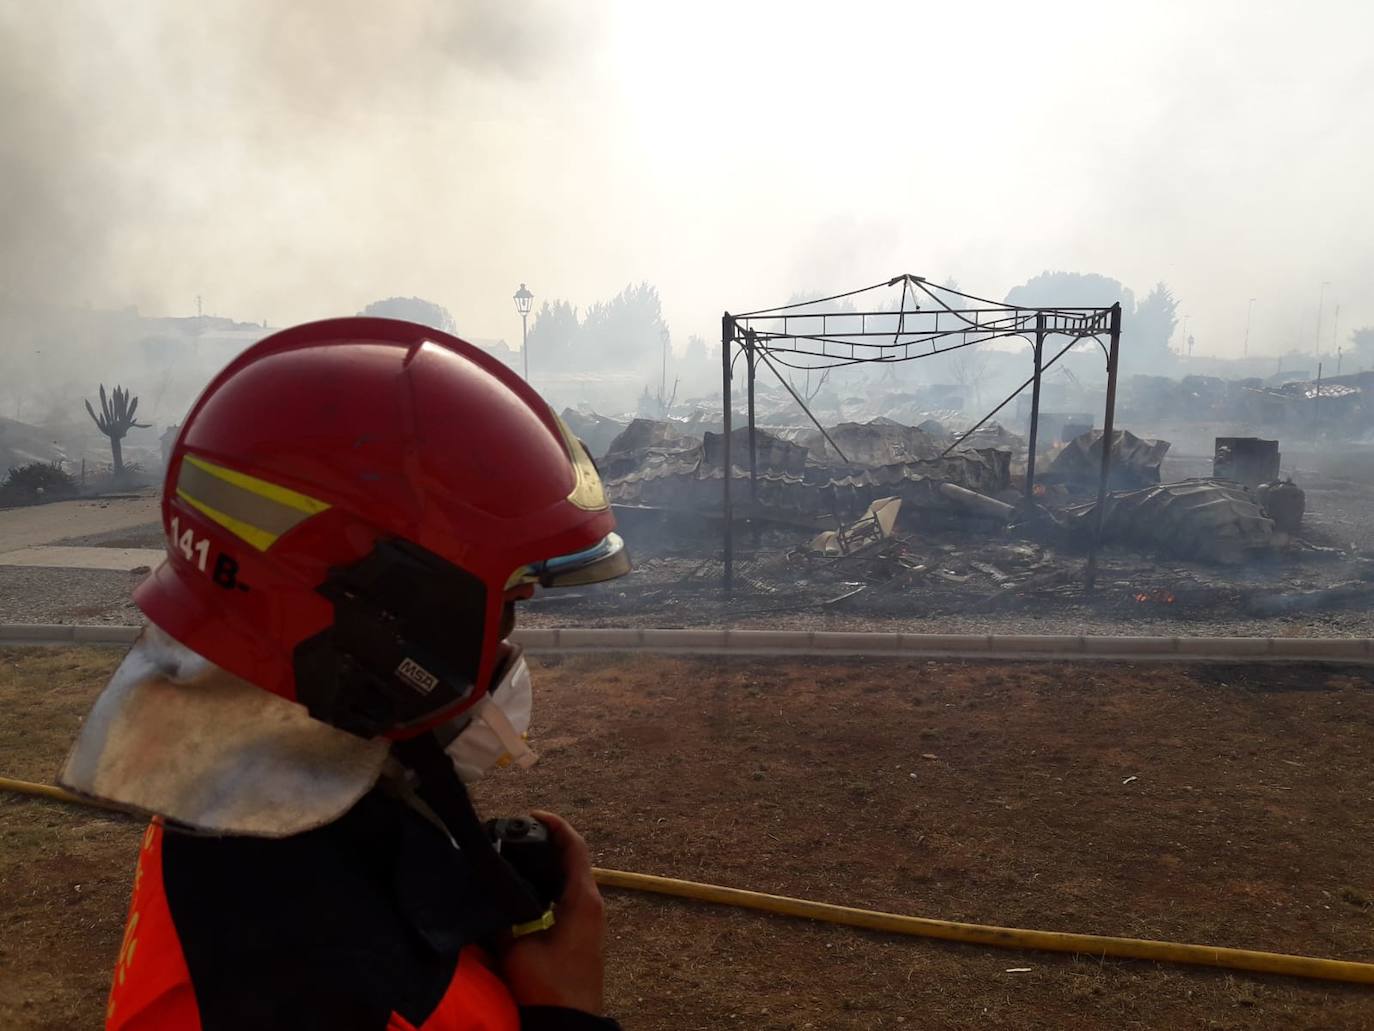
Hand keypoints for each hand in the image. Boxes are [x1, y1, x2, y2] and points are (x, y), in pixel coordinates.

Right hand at [498, 811, 606, 1014]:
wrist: (568, 1022)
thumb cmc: (547, 985)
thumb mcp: (516, 948)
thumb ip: (502, 916)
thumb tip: (487, 892)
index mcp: (582, 899)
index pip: (575, 847)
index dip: (556, 825)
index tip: (533, 814)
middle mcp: (592, 903)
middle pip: (575, 857)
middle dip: (551, 840)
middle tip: (521, 831)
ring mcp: (590, 918)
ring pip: (573, 876)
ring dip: (552, 861)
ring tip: (522, 853)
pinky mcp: (583, 931)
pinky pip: (570, 894)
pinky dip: (553, 881)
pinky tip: (529, 886)